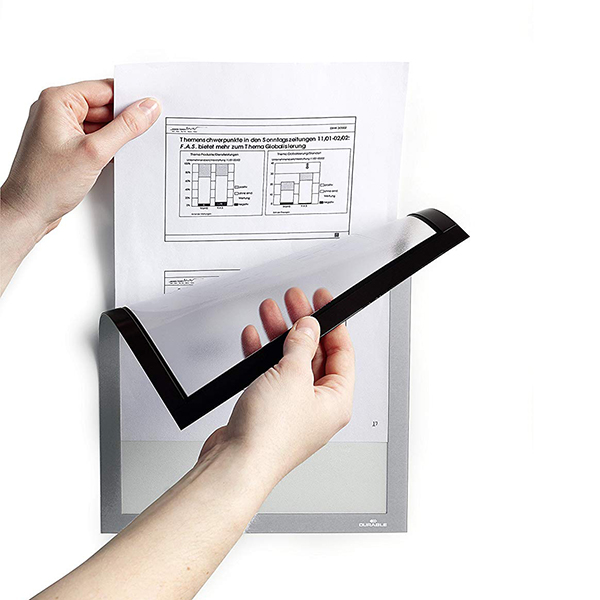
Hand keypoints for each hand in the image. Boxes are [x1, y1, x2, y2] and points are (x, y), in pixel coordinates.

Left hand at [0, 79, 160, 293]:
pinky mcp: (66, 147)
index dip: (129, 99)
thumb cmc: (45, 183)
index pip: (104, 89)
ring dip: (116, 137)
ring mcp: (60, 130)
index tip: (151, 109)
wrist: (27, 212)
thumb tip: (147, 108)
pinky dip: (107, 147)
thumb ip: (125, 128)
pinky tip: (114, 159)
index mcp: (57, 101)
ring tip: (123, 151)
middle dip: (124, 121)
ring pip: (101, 124)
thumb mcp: (95, 152)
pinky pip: (94, 139)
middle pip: (104, 106)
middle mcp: (56, 111)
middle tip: (142, 134)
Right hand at [199, 287, 354, 486]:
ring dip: (280, 336)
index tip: (323, 301)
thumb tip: (308, 327)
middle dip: (302, 326)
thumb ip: (301, 346)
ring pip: (290, 362)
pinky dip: (262, 356)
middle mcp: (317, 406)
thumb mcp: (292, 376)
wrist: (235, 464)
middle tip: (295, 302)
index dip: (333, 323)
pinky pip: (270, 375)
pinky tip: (254, 339)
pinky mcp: (268, 410)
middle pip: (315, 354)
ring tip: (271, 312)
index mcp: (336, 401)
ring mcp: (292, 408)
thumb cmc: (270, 437)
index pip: (342, 352)